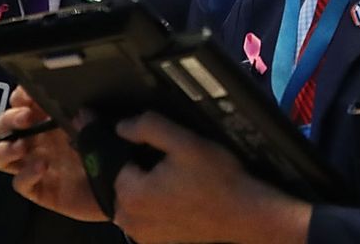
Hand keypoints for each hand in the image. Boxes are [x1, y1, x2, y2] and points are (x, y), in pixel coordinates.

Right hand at [0, 86, 106, 221]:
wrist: (118, 187)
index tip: (27, 94)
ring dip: (6, 148)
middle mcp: (36, 140)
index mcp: (48, 119)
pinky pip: (18, 182)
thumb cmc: (107, 151)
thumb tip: (78, 108)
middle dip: (9, 119)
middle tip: (26, 118)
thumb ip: (87, 118)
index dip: (20, 96)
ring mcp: (33, 164)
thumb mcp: (98, 128)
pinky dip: (26, 175)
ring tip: (23, 146)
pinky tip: (42, 168)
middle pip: (3, 126)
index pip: (22, 102)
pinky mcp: (37, 189)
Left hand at [110, 112, 310, 243]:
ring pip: (132, 200)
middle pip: (120, 182)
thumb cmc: (219, 182)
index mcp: (131, 194)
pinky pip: (145, 216)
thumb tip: (122, 126)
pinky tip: (179, 196)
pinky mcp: (155, 241)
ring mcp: (142, 234)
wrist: (245, 215)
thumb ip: (149, 127)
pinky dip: (155, 205)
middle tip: (172, 165)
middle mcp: (130, 220)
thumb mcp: (185, 142)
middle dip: (138, 169)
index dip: (131, 147)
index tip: (150, 146)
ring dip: (146, 187)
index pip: (114, 160)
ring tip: (179, 181)